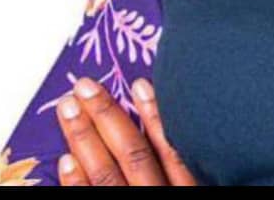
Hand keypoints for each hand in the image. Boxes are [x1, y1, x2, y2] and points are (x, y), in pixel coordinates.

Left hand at [54, 75, 196, 184]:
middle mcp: (158, 195)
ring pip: (107, 175)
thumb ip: (189, 164)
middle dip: (107, 118)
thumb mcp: (208, 181)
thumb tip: (182, 124)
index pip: (172, 150)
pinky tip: (65, 160)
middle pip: (133, 156)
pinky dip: (75, 182)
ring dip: (85, 139)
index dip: (155, 115)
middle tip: (85, 86)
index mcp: (186, 189)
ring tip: (68, 108)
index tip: (139, 83)